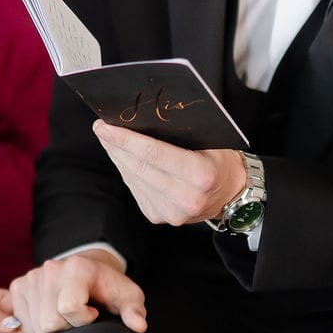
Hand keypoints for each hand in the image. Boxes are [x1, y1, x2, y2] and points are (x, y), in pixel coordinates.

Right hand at [7, 248, 146, 332]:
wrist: (88, 271)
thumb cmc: (110, 289)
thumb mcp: (128, 297)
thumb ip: (134, 311)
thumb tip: (138, 326)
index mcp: (77, 269)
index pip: (68, 309)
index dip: (83, 321)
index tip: (94, 314)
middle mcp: (50, 269)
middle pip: (49, 323)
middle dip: (66, 329)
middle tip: (78, 318)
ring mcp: (31, 277)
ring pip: (35, 327)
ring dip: (51, 331)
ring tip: (65, 317)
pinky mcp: (18, 286)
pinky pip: (21, 325)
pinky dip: (35, 328)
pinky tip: (50, 316)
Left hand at [92, 121, 245, 226]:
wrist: (231, 195)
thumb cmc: (220, 161)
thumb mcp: (211, 141)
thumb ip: (181, 132)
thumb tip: (142, 116)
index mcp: (200, 175)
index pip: (153, 154)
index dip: (125, 139)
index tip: (104, 126)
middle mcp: (185, 197)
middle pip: (138, 167)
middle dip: (115, 145)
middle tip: (100, 127)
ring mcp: (170, 212)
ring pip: (132, 178)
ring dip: (117, 157)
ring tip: (108, 138)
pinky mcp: (159, 216)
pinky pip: (135, 189)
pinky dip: (126, 171)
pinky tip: (121, 157)